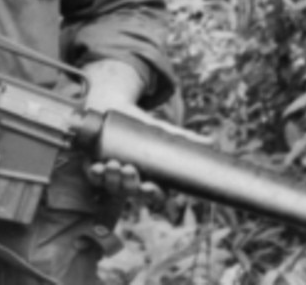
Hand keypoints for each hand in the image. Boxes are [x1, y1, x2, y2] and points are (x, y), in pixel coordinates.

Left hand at [82, 60, 209, 201]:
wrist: (110, 110)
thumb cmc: (138, 126)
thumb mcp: (158, 130)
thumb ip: (181, 136)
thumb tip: (211, 140)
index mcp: (148, 177)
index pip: (154, 194)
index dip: (151, 194)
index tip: (148, 186)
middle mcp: (130, 181)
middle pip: (131, 193)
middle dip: (129, 184)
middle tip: (128, 169)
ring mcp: (111, 177)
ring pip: (112, 187)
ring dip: (112, 179)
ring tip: (113, 163)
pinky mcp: (94, 169)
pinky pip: (95, 179)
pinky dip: (96, 175)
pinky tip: (96, 167)